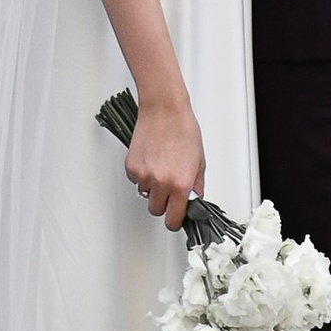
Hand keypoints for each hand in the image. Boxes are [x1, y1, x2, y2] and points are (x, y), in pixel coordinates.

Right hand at [125, 89, 205, 230]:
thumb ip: (196, 187)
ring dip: (152, 188)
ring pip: (146, 195)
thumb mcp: (199, 162)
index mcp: (181, 184)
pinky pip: (136, 181)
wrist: (164, 109)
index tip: (175, 216)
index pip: (173, 220)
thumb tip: (193, 202)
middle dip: (164, 203)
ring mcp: (144, 175)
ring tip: (160, 167)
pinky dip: (143, 174)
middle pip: (157, 211)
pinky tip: (151, 159)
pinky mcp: (131, 167)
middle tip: (169, 188)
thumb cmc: (183, 130)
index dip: (175, 220)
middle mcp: (161, 183)